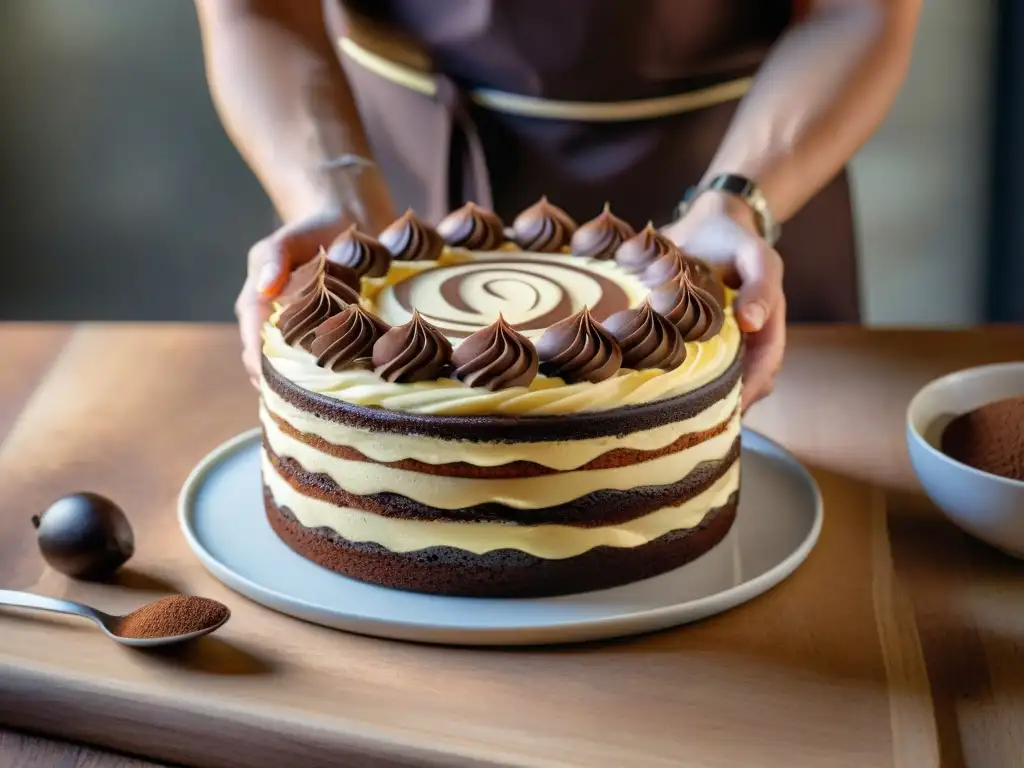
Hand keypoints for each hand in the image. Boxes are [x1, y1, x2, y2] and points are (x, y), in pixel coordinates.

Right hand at [236, 211, 351, 387]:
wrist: (342, 225)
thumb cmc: (305, 234)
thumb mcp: (283, 240)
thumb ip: (272, 259)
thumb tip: (264, 288)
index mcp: (257, 309)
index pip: (253, 345)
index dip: (261, 367)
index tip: (277, 384)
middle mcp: (276, 328)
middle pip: (274, 367)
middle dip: (289, 384)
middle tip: (311, 400)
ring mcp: (303, 335)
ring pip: (302, 370)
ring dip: (314, 384)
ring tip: (333, 398)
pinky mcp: (331, 336)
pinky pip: (331, 362)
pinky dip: (338, 373)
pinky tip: (356, 384)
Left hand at [661, 191, 785, 411]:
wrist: (709, 221)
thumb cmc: (736, 239)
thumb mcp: (757, 256)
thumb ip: (760, 286)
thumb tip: (752, 325)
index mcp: (765, 329)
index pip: (764, 370)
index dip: (749, 391)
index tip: (728, 411)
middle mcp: (742, 341)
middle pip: (738, 383)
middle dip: (720, 404)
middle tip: (691, 425)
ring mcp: (717, 341)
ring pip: (711, 379)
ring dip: (696, 396)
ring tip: (669, 416)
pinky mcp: (689, 337)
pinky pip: (685, 365)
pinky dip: (673, 376)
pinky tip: (648, 386)